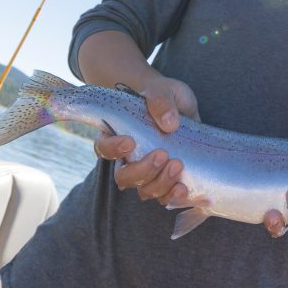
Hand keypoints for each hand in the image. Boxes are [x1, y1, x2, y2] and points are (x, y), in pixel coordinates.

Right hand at [95, 74, 198, 206]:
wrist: (181, 106)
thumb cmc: (163, 95)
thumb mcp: (162, 89)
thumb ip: (161, 100)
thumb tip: (169, 123)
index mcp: (116, 135)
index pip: (103, 148)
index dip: (113, 149)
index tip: (130, 141)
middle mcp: (127, 159)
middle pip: (123, 177)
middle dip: (143, 170)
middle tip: (162, 154)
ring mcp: (147, 172)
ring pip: (144, 190)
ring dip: (161, 183)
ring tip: (178, 165)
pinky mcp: (166, 180)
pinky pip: (164, 198)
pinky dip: (173, 197)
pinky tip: (184, 188)